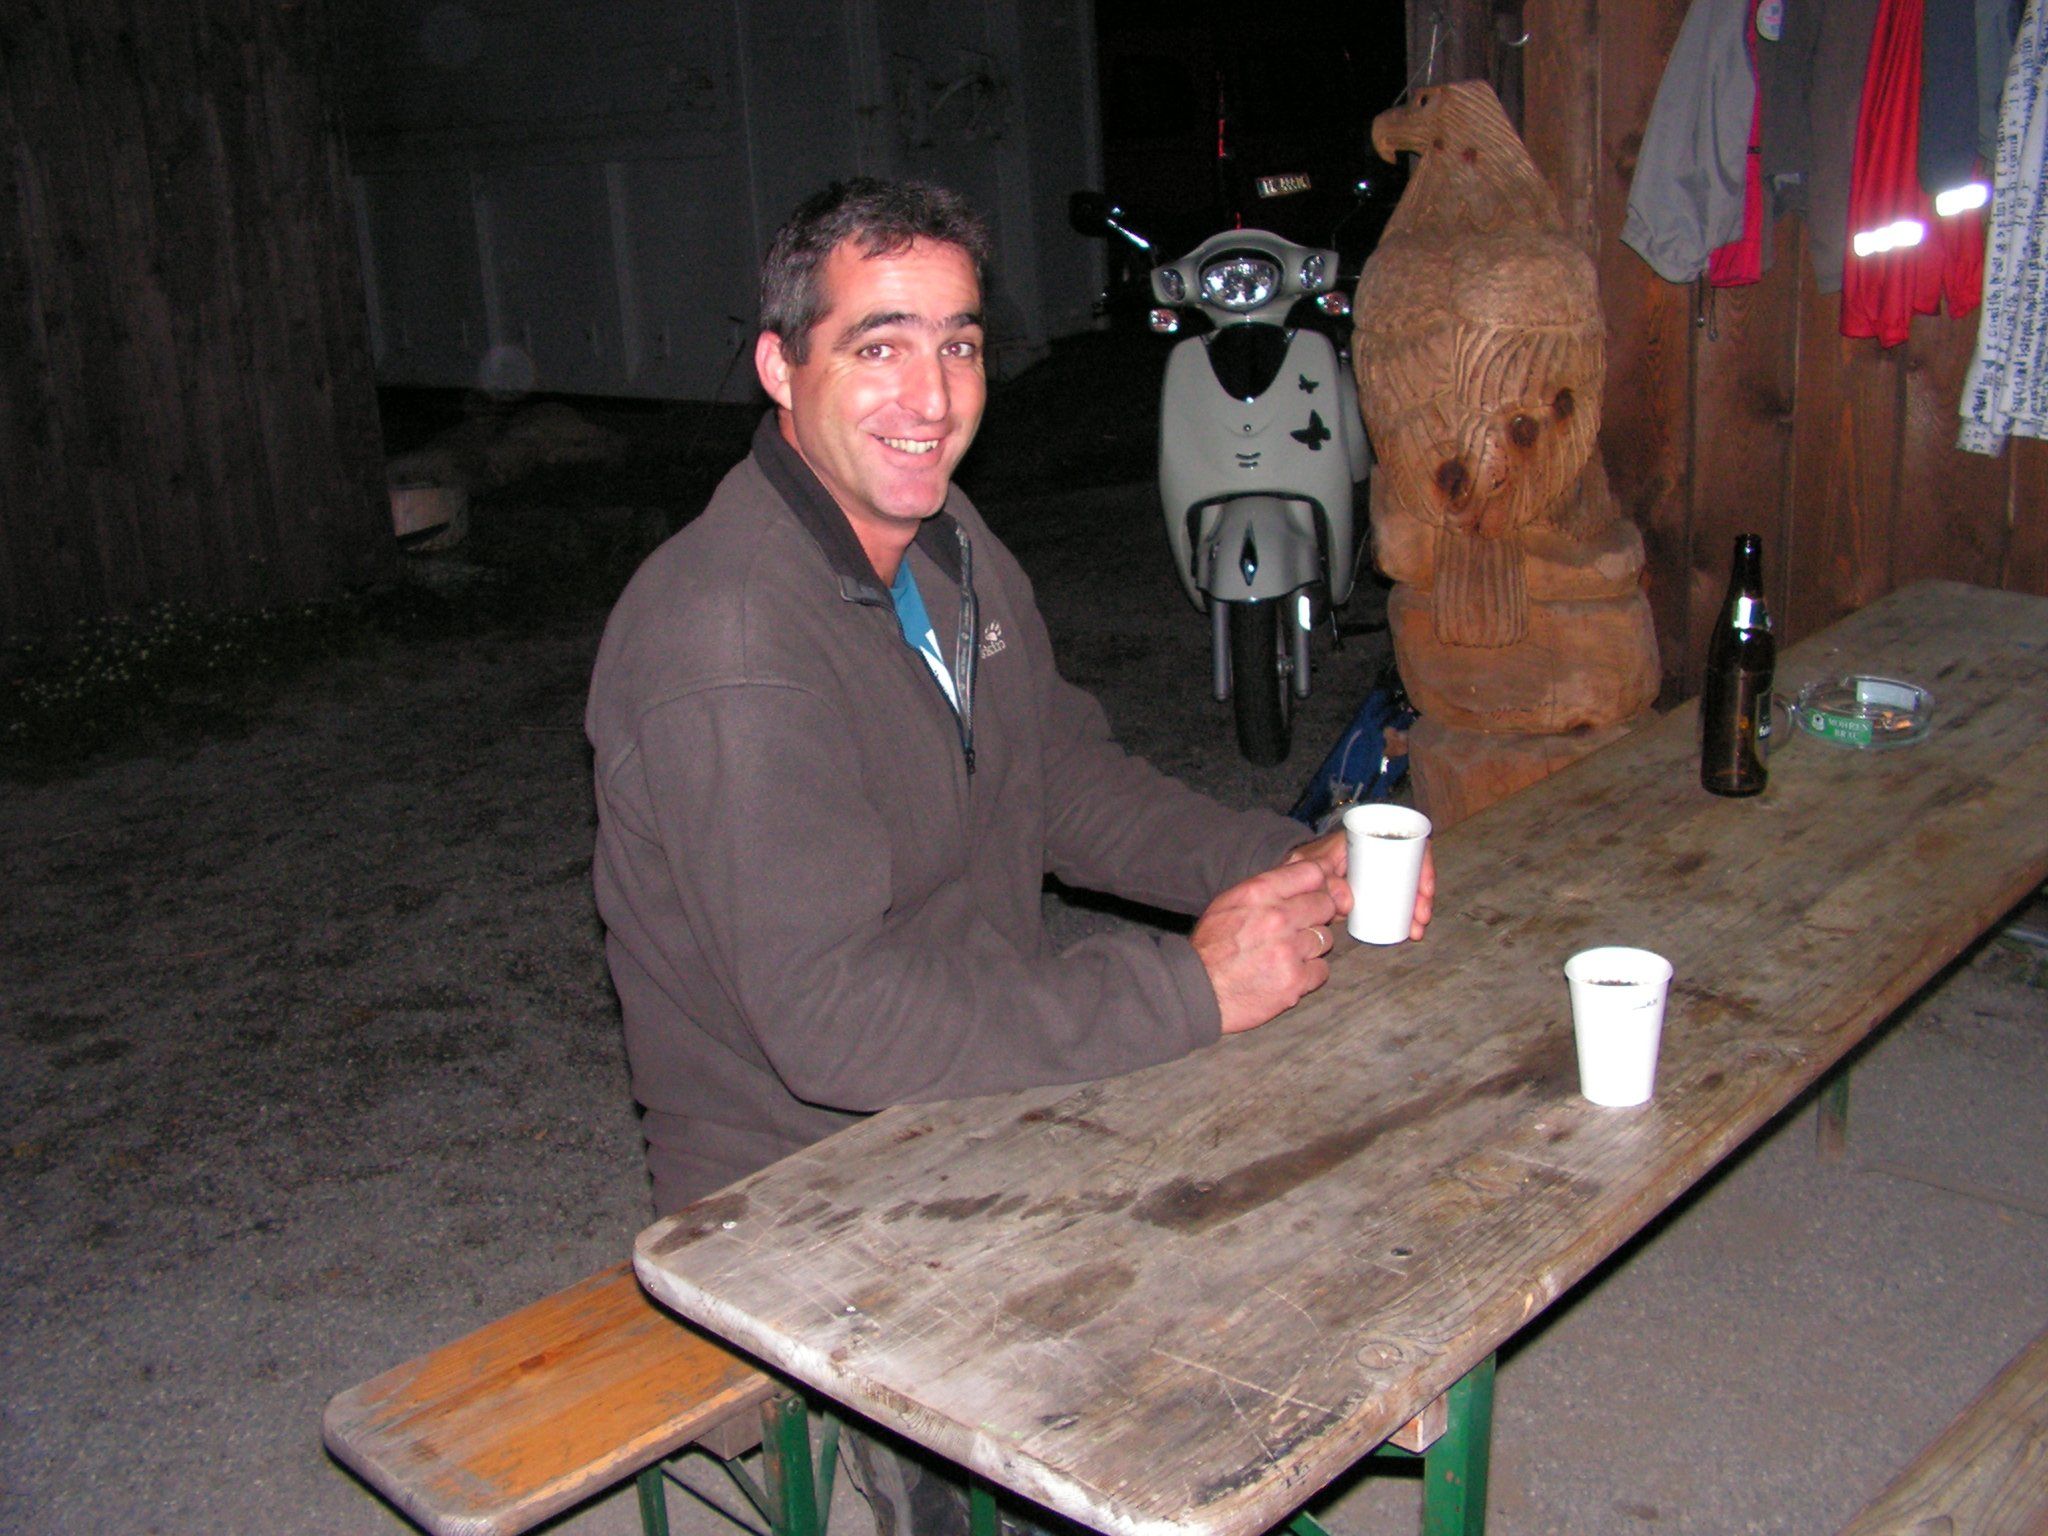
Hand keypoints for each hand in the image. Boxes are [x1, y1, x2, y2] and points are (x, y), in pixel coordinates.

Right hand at [1191, 859, 1338, 1033]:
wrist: (1197, 991)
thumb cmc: (1210, 948)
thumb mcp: (1228, 903)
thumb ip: (1265, 889)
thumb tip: (1298, 879)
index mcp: (1259, 893)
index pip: (1311, 873)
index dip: (1316, 885)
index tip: (1313, 894)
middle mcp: (1277, 917)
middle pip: (1325, 904)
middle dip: (1314, 915)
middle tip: (1298, 928)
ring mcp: (1289, 949)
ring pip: (1325, 938)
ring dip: (1311, 946)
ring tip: (1287, 954)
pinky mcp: (1295, 980)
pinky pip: (1322, 970)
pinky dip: (1309, 973)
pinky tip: (1289, 973)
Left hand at [1289, 826, 1436, 941]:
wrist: (1290, 878)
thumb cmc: (1302, 866)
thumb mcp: (1312, 869)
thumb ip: (1325, 881)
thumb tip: (1347, 901)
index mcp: (1367, 839)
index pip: (1407, 843)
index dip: (1422, 866)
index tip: (1424, 891)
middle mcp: (1377, 853)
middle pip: (1412, 869)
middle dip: (1422, 895)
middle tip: (1422, 918)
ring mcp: (1376, 872)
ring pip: (1406, 887)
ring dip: (1416, 908)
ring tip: (1417, 930)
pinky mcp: (1372, 890)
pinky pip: (1394, 900)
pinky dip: (1404, 914)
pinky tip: (1410, 930)